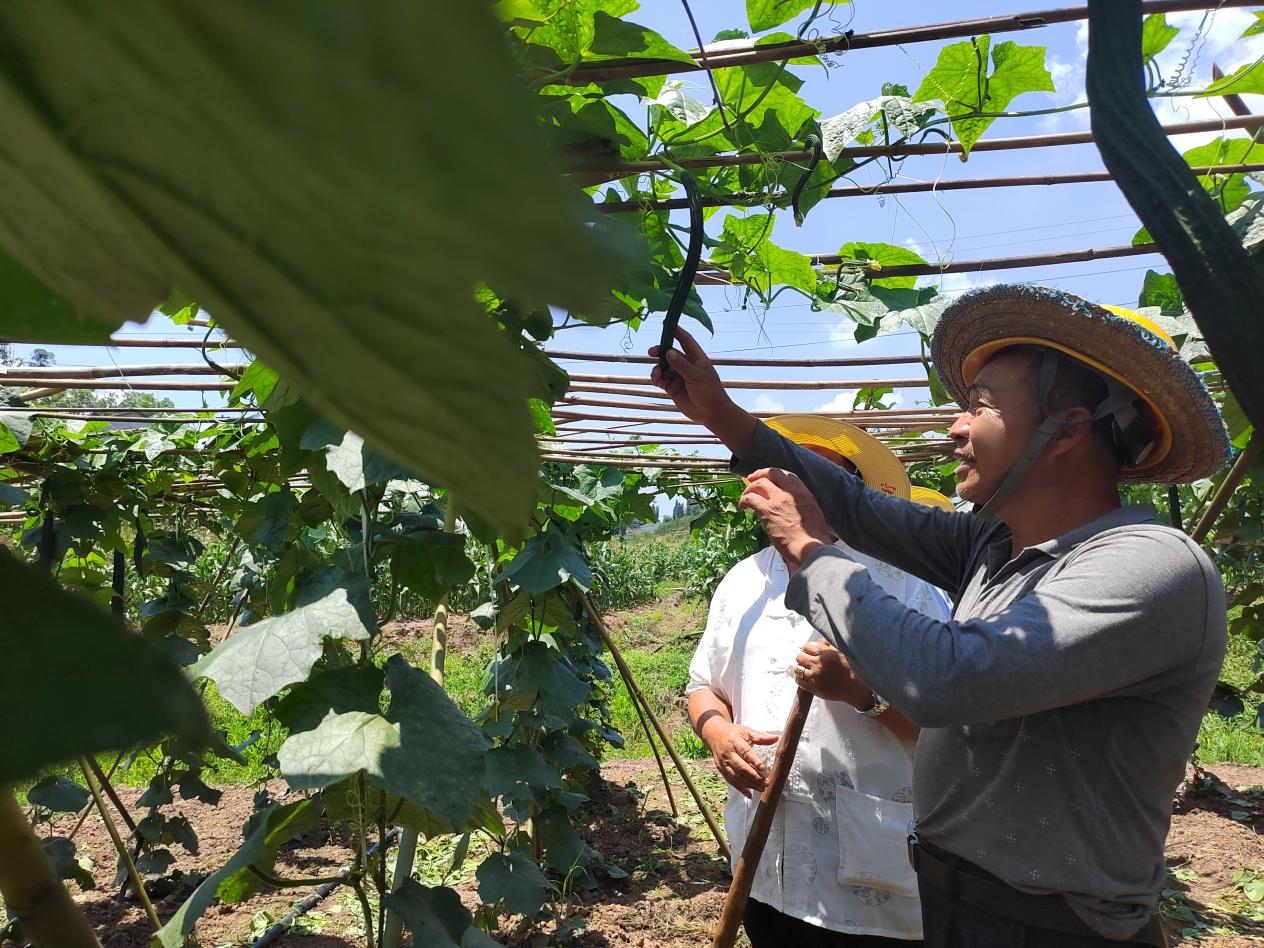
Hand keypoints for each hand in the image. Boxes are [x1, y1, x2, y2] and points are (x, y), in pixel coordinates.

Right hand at [649, 327, 756, 452]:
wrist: (711, 413)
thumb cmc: (709, 392)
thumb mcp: (696, 376)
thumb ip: (681, 364)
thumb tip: (668, 352)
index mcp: (697, 358)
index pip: (686, 341)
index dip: (677, 331)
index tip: (666, 323)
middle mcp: (687, 365)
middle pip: (670, 353)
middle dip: (660, 352)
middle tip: (652, 352)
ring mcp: (679, 376)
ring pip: (663, 367)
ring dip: (657, 369)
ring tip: (656, 376)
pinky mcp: (673, 388)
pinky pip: (661, 379)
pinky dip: (657, 379)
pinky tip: (657, 382)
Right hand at [701, 719, 778, 797]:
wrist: (714, 735)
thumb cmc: (733, 733)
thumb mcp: (746, 731)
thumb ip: (761, 737)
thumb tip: (776, 738)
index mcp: (735, 741)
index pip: (745, 752)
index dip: (754, 760)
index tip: (763, 768)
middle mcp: (728, 753)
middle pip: (741, 767)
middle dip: (754, 776)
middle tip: (766, 782)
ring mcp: (723, 763)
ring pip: (736, 776)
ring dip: (749, 784)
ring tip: (761, 788)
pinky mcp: (721, 769)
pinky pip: (731, 781)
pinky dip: (740, 789)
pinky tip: (749, 794)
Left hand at [738, 468, 831, 567]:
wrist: (810, 547)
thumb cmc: (813, 538)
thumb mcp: (813, 513)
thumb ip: (801, 505)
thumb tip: (789, 507)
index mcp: (804, 493)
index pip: (787, 475)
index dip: (775, 474)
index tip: (768, 477)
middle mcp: (791, 492)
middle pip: (772, 473)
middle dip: (760, 474)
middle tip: (751, 478)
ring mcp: (778, 500)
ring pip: (759, 484)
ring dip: (749, 488)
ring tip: (745, 496)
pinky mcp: (767, 511)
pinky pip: (751, 499)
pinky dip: (744, 500)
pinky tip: (743, 506)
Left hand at [794, 641, 875, 708]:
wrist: (854, 687)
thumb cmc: (849, 668)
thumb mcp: (841, 651)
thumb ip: (828, 644)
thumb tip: (817, 641)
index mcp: (825, 655)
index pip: (806, 647)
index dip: (808, 648)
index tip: (810, 651)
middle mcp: (818, 666)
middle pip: (799, 657)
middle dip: (803, 657)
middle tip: (807, 659)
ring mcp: (815, 678)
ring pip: (797, 669)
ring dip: (801, 667)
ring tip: (806, 668)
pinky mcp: (813, 689)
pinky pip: (799, 681)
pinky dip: (800, 678)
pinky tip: (806, 677)